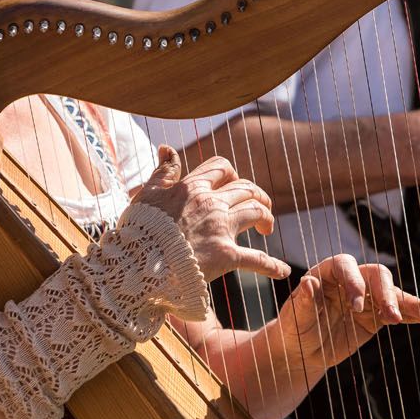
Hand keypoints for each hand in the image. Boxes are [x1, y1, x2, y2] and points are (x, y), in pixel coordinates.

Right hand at [130, 146, 290, 281]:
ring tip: (267, 228)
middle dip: (257, 194)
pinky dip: (272, 265)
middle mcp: (211, 203)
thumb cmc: (137, 232)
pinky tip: (283, 270)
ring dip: (266, 217)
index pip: (221, 167)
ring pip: (256, 211)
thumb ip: (162, 172)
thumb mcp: (147, 195)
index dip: (230, 173)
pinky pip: (256, 259)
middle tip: (260, 206)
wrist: (136, 267)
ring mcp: (220, 229)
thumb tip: (166, 148)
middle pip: (246, 188)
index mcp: (192, 188)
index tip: (231, 183)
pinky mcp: (225, 256)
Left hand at [275, 255, 419, 371]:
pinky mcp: (376, 316)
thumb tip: (307, 282)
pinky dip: (415, 313)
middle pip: (375, 275)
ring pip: (392, 292)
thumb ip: (301, 302)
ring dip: (407, 303)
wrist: (301, 353)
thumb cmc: (293, 330)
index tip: (356, 305)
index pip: (346, 265)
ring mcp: (367, 297)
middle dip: (384, 293)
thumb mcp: (293, 319)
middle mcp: (351, 279)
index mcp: (328, 272)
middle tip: (388, 316)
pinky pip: (399, 312)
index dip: (354, 282)